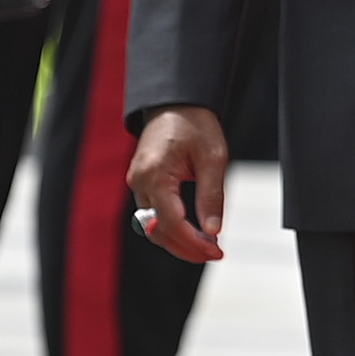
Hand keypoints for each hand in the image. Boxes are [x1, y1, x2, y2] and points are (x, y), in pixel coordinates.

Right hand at [128, 106, 232, 263]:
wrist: (176, 101)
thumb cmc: (194, 123)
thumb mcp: (213, 158)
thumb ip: (212, 196)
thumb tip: (213, 231)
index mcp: (155, 175)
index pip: (172, 223)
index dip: (194, 243)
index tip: (216, 251)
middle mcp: (140, 181)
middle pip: (158, 231)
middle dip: (186, 248)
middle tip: (214, 254)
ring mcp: (137, 182)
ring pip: (153, 227)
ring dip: (178, 241)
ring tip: (206, 246)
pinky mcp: (141, 182)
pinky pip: (152, 214)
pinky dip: (171, 227)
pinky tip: (193, 231)